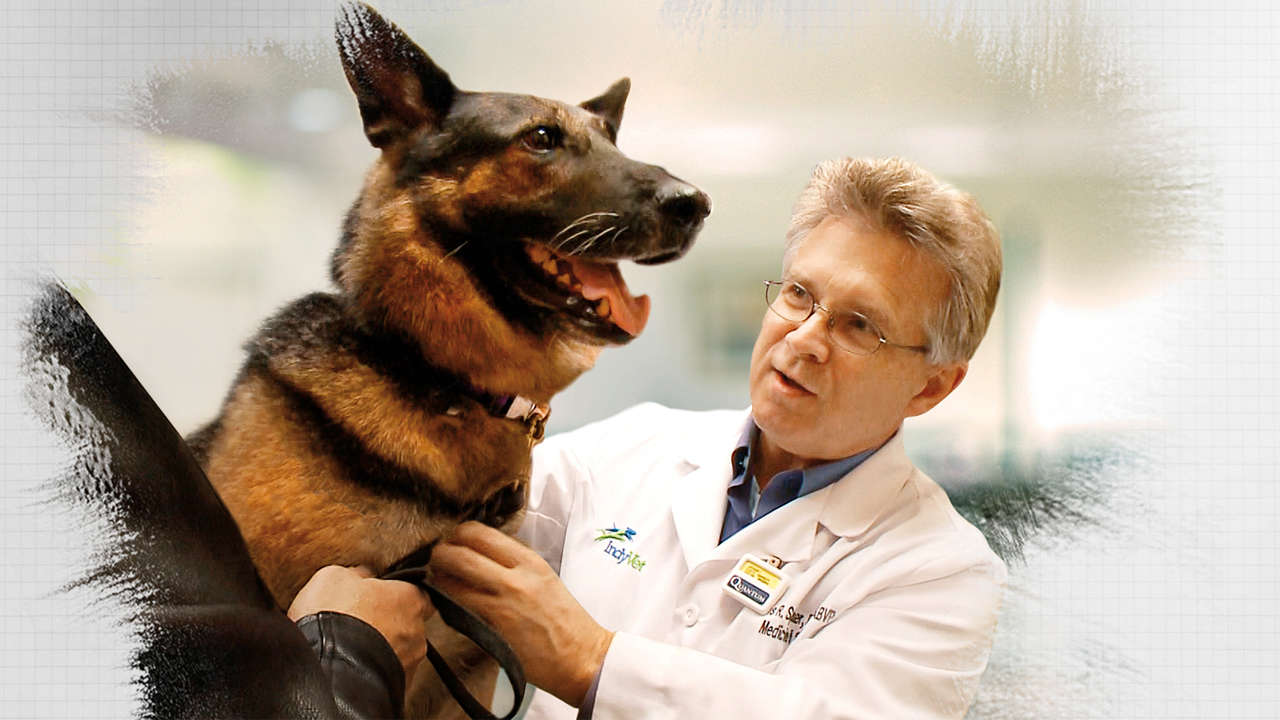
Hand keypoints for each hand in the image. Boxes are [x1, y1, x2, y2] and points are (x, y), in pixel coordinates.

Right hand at [288, 565, 433, 675]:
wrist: (328, 673)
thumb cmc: (334, 619)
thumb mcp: (334, 577)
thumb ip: (358, 573)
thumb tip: (363, 575)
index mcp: (411, 599)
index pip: (416, 591)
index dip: (395, 592)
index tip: (376, 595)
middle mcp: (418, 633)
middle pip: (407, 623)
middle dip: (386, 623)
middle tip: (357, 621)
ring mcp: (410, 664)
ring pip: (397, 651)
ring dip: (379, 649)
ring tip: (348, 648)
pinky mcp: (398, 690)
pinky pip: (386, 675)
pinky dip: (372, 671)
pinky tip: (350, 667)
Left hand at [429, 521, 612, 706]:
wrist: (581, 656)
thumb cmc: (564, 620)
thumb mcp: (543, 578)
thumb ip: (513, 564)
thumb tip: (480, 555)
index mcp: (529, 561)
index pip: (479, 533)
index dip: (458, 535)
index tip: (454, 542)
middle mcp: (515, 578)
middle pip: (459, 553)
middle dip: (439, 555)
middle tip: (436, 562)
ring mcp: (502, 604)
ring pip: (451, 583)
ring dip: (438, 581)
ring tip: (438, 584)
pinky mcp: (493, 630)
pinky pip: (458, 611)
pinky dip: (447, 606)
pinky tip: (448, 607)